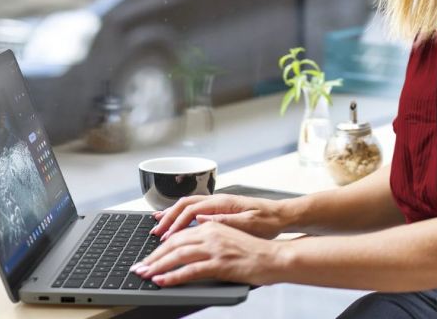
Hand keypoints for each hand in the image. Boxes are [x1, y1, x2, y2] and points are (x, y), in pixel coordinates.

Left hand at [132, 221, 282, 286]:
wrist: (275, 257)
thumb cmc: (254, 251)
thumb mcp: (228, 238)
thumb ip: (209, 236)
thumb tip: (190, 239)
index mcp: (212, 225)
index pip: (178, 235)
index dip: (160, 246)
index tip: (147, 256)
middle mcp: (211, 233)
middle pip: (173, 243)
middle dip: (152, 257)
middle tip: (139, 267)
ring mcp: (215, 248)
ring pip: (177, 255)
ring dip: (157, 266)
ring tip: (144, 274)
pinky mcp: (220, 263)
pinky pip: (190, 270)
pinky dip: (173, 276)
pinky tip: (162, 281)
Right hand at [150, 194, 287, 239]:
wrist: (281, 215)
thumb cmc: (268, 221)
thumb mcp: (248, 224)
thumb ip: (224, 221)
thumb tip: (201, 219)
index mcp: (223, 203)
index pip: (191, 210)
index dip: (176, 223)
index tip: (165, 236)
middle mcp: (218, 200)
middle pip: (184, 205)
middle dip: (167, 218)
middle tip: (155, 232)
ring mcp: (218, 203)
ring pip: (188, 205)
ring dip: (172, 215)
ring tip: (158, 226)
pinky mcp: (220, 209)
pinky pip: (195, 209)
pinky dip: (181, 216)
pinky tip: (176, 224)